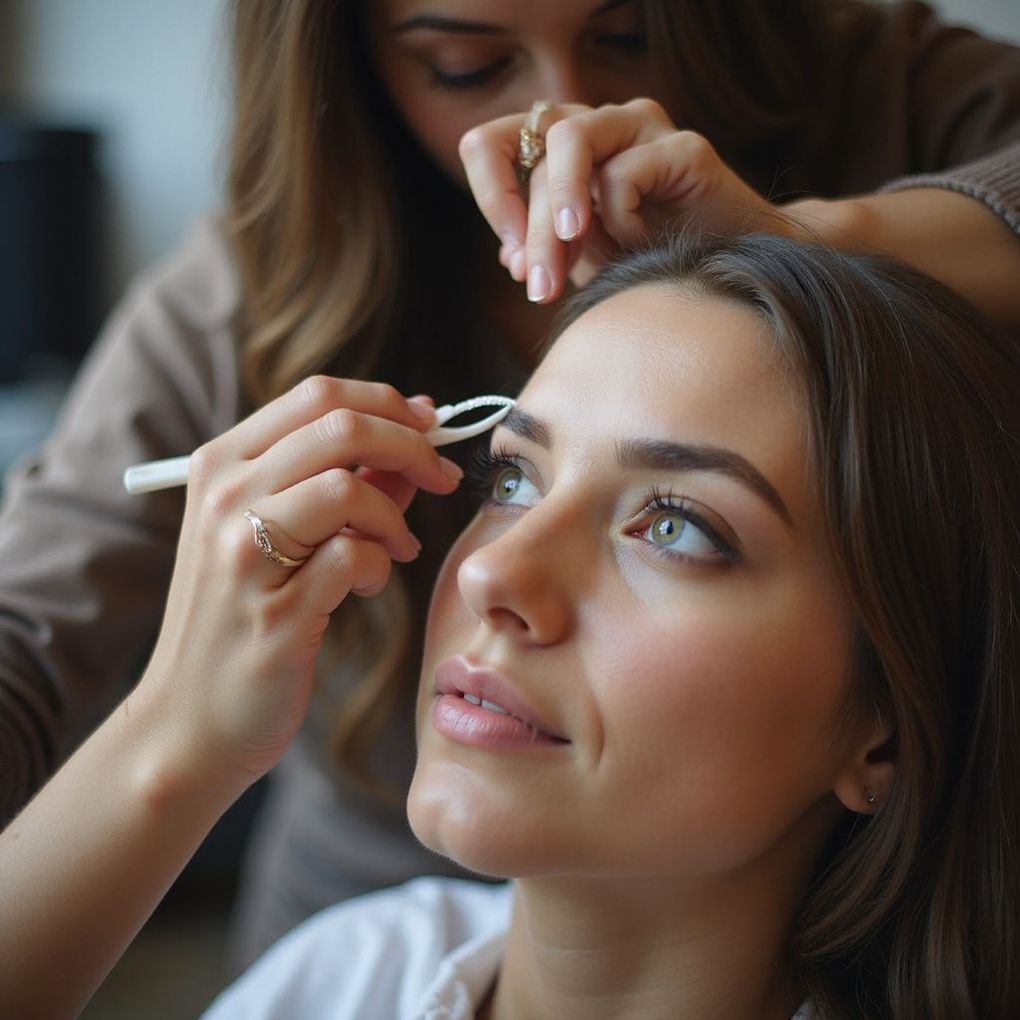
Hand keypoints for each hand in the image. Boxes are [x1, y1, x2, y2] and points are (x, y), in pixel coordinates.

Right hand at [134, 377, 462, 788]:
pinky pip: (354, 557)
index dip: (388, 403)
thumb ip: (340, 480)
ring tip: (398, 548)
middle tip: (442, 477)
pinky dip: (380, 566)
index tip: (430, 426)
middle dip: (413, 446)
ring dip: (394, 516)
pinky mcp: (273, 612)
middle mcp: (223, 497)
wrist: (190, 721)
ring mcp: (241, 554)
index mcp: (220, 465)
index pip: (318, 394)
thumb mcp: (275, 534)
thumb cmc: (242, 618)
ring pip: (347, 487)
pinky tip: (367, 588)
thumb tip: (414, 437)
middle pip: (341, 426)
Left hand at [461, 98, 786, 302]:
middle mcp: (598, 124)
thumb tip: (511, 258)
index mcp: (563, 146)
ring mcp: (641, 124)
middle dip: (532, 232)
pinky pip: (623, 175)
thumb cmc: (654, 261)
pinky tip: (642, 246)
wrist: (733, 271)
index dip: (491, 197)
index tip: (512, 261)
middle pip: (534, 154)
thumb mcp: (584, 258)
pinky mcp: (684, 144)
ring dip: (560, 212)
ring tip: (573, 255)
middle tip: (542, 289)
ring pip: (568, 140)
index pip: (492, 144)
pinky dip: (622, 221)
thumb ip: (546, 249)